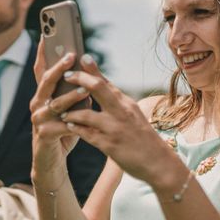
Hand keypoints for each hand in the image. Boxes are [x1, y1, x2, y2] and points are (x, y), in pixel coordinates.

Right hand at [30, 39, 90, 180]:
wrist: (52, 159)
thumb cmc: (65, 129)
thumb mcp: (71, 107)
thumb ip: (76, 92)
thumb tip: (89, 75)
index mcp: (44, 93)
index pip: (41, 68)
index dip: (43, 51)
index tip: (47, 33)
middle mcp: (38, 102)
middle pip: (47, 80)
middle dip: (59, 67)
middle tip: (72, 55)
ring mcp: (38, 119)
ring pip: (55, 103)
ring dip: (70, 96)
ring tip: (85, 90)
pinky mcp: (43, 135)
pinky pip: (60, 126)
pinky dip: (73, 124)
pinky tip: (83, 122)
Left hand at [58, 54, 175, 183]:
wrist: (158, 162)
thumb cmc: (143, 138)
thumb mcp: (134, 114)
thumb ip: (117, 102)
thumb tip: (103, 85)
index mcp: (126, 103)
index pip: (107, 81)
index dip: (92, 69)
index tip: (81, 57)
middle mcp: (121, 112)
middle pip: (97, 88)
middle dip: (78, 79)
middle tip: (65, 76)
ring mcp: (114, 128)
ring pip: (86, 114)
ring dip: (70, 111)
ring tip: (61, 110)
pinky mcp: (109, 145)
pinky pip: (86, 134)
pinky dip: (75, 128)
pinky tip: (68, 126)